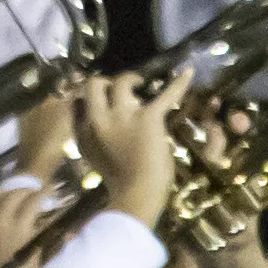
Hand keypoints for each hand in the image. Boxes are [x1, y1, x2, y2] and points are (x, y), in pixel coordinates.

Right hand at [74, 70, 180, 228]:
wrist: (137, 195)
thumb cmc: (120, 183)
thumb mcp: (95, 159)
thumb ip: (93, 139)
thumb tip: (101, 124)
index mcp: (85, 131)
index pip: (79, 102)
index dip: (90, 97)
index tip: (99, 98)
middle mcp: (99, 118)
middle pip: (94, 85)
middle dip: (105, 82)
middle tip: (117, 86)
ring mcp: (123, 115)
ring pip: (122, 82)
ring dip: (131, 79)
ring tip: (142, 82)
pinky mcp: (148, 117)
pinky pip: (166, 95)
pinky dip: (179, 84)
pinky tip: (188, 72)